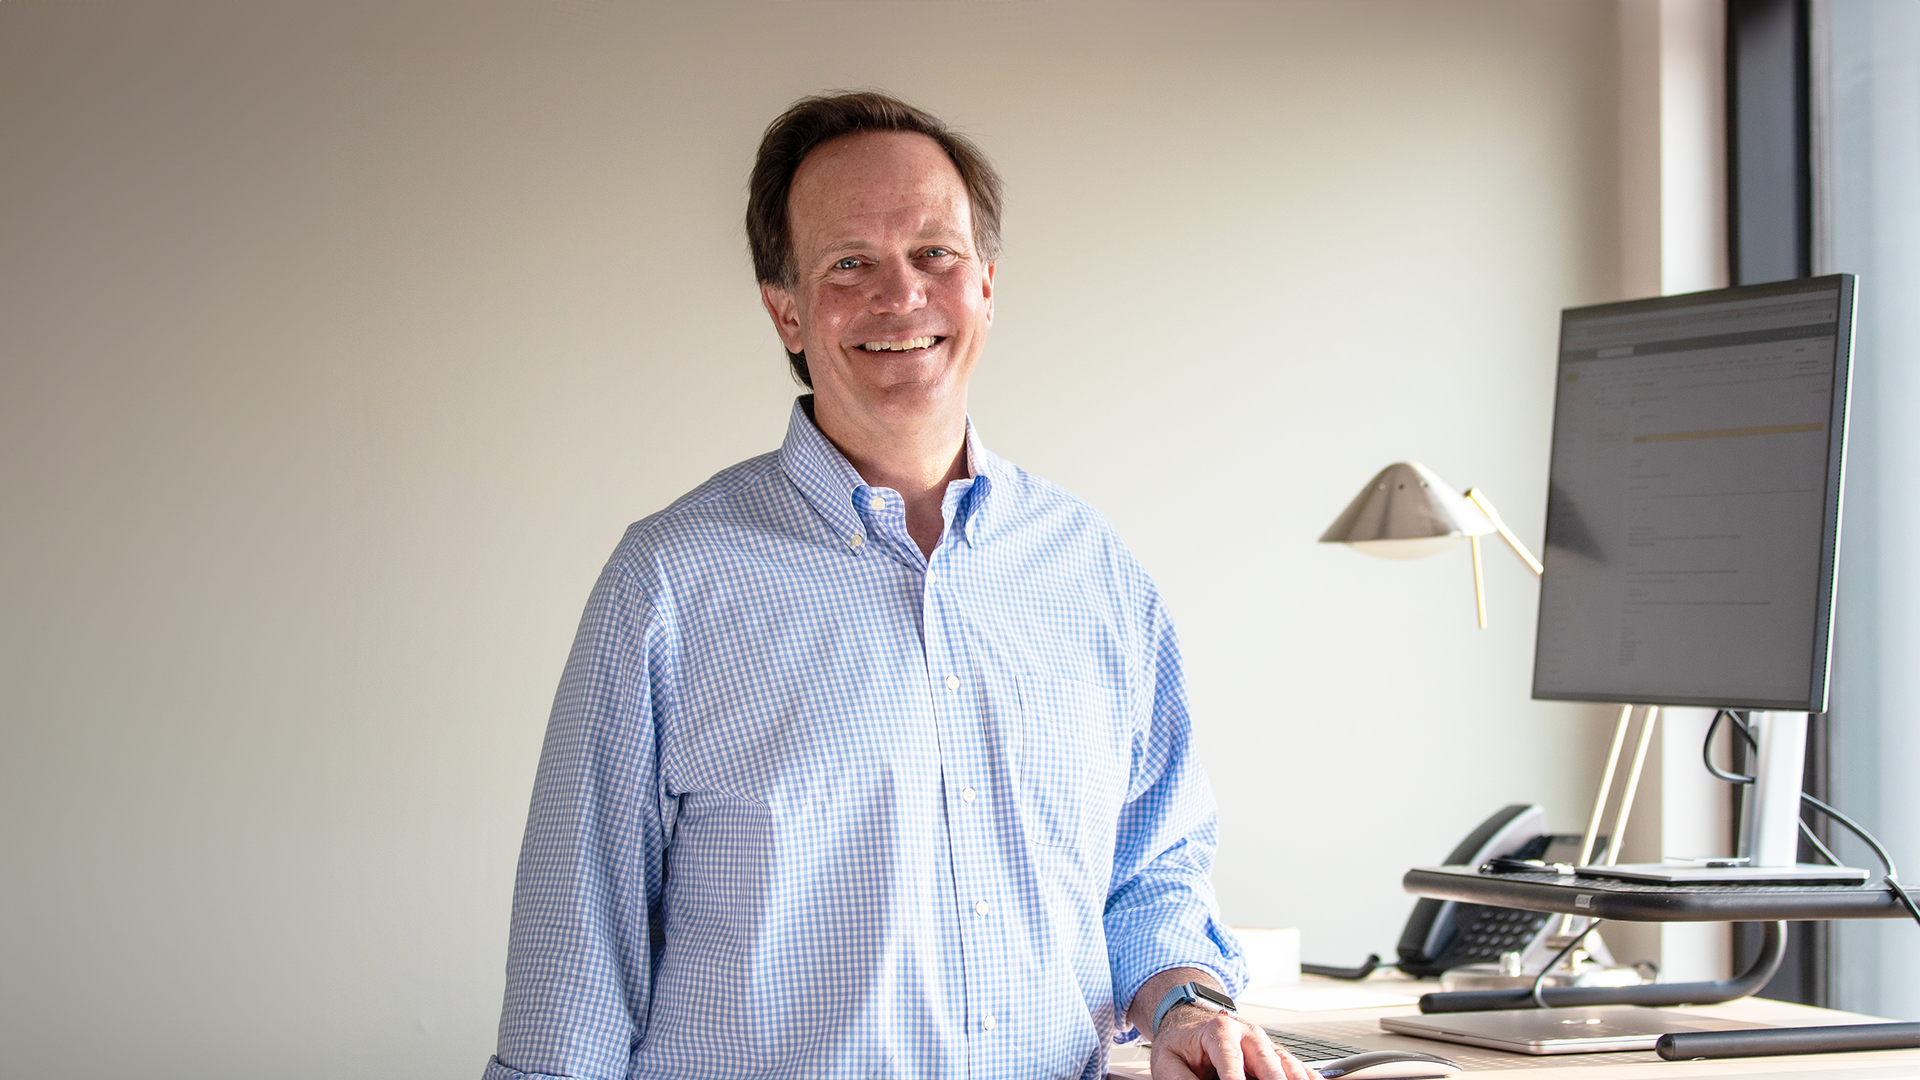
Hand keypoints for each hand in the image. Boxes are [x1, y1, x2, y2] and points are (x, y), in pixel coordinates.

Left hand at [1149, 1004, 1318, 1079]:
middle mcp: (1248, 1033)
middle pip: (1267, 1061)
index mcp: (1219, 1029)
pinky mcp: (1274, 1055)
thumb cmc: (1180, 1044)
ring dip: (1294, 1079)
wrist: (1189, 1024)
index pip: (1231, 1059)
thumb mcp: (1167, 1062)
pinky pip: (1296, 1067)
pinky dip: (1307, 1076)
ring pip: (1287, 1064)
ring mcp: (1265, 1043)